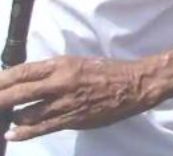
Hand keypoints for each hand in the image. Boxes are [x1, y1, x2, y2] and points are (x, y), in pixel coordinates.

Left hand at [0, 56, 154, 140]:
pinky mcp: (71, 119)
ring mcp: (64, 102)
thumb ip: (54, 72)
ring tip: (5, 119)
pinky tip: (12, 135)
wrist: (134, 85)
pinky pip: (40, 128)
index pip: (22, 72)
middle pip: (18, 92)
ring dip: (11, 117)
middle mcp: (59, 82)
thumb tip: (30, 82)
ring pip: (25, 114)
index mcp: (61, 64)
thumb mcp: (78, 63)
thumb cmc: (107, 71)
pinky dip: (23, 133)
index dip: (2, 80)